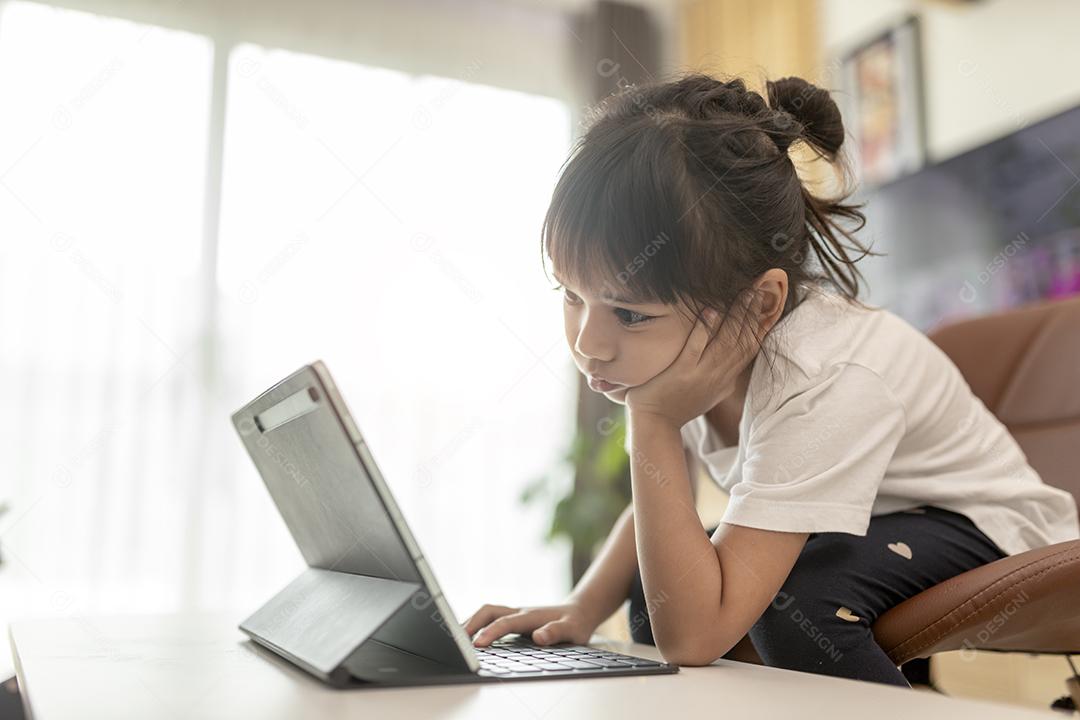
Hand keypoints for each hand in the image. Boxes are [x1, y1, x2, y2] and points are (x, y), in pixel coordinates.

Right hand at [463, 601, 600, 646]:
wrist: (580, 611)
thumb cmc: (576, 623)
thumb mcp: (573, 631)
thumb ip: (556, 633)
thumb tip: (539, 636)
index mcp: (531, 616)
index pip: (505, 623)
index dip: (490, 633)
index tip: (477, 645)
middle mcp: (520, 612)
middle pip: (489, 611)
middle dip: (471, 623)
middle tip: (455, 640)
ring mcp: (516, 613)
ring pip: (487, 613)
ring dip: (471, 622)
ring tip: (456, 638)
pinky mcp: (514, 618)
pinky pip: (490, 618)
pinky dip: (477, 624)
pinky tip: (470, 636)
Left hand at [624, 292, 764, 428]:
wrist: (656, 426)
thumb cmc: (677, 406)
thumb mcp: (708, 393)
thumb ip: (720, 376)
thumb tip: (731, 362)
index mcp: (725, 379)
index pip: (750, 348)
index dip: (761, 325)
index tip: (769, 303)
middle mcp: (718, 376)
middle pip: (743, 341)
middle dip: (754, 314)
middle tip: (762, 288)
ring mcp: (701, 374)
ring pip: (726, 341)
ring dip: (737, 316)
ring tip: (747, 293)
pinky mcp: (682, 373)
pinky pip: (696, 347)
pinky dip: (704, 329)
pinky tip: (710, 310)